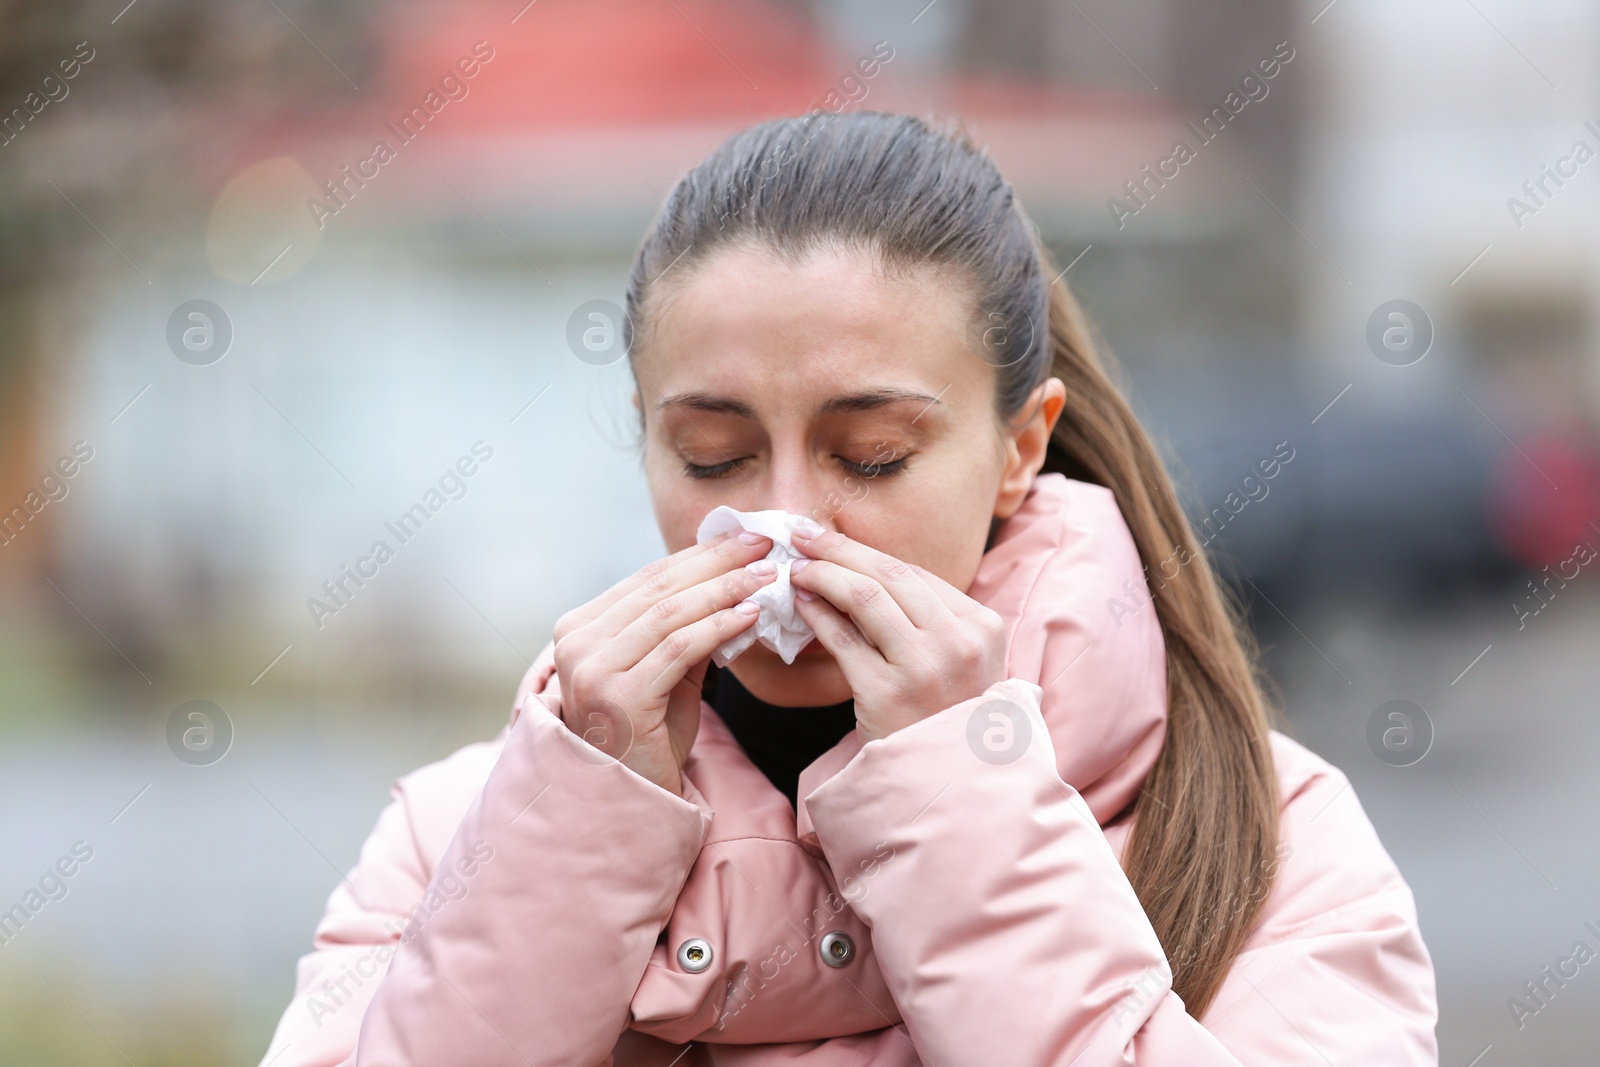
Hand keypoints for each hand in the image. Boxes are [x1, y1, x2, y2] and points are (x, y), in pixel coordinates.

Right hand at [551, 530, 776, 795]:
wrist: (632, 799)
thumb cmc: (650, 734)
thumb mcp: (665, 670)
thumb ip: (685, 626)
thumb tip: (735, 577)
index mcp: (579, 628)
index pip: (648, 578)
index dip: (700, 554)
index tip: (746, 536)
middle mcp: (576, 642)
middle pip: (659, 587)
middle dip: (718, 562)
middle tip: (765, 544)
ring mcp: (592, 669)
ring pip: (670, 613)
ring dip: (726, 590)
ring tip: (768, 576)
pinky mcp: (619, 696)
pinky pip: (679, 649)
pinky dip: (719, 626)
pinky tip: (751, 615)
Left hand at [788, 523, 1006, 741]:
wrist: (949, 784)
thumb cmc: (948, 719)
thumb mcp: (963, 662)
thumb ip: (928, 620)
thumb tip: (861, 570)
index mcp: (983, 627)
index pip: (915, 575)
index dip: (867, 553)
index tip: (833, 538)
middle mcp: (958, 642)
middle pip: (889, 577)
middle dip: (839, 549)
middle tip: (803, 535)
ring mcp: (924, 669)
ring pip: (864, 599)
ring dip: (823, 575)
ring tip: (797, 568)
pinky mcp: (886, 695)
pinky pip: (843, 641)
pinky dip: (817, 614)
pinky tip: (800, 603)